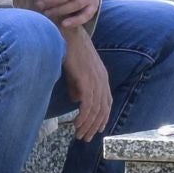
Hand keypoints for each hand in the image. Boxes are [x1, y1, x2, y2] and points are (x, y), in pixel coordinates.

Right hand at [62, 25, 112, 142]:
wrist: (66, 34)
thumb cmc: (70, 50)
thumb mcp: (77, 72)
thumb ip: (78, 86)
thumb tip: (77, 101)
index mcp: (102, 77)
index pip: (107, 103)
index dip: (103, 118)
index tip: (96, 131)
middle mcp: (102, 80)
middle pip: (103, 110)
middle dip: (95, 126)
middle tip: (86, 138)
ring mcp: (95, 80)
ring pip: (95, 110)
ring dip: (87, 125)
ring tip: (79, 135)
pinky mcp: (86, 80)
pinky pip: (87, 105)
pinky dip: (83, 117)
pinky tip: (76, 124)